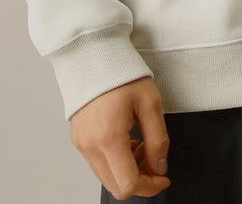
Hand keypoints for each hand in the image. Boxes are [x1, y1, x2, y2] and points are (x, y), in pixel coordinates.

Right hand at [69, 76, 170, 198]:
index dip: (150, 186)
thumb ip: (158, 140)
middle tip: (152, 156)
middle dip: (140, 179)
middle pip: (117, 187)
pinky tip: (126, 139)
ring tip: (140, 142)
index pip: (129, 185)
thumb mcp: (150, 102)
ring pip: (107, 178)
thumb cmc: (121, 73)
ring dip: (127, 170)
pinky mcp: (78, 139)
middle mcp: (90, 146)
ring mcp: (81, 144)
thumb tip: (160, 167)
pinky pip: (98, 164)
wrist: (93, 54)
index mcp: (109, 138)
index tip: (163, 177)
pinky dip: (115, 161)